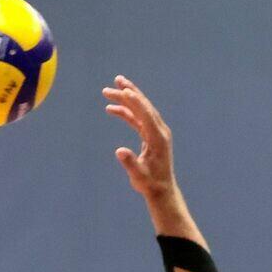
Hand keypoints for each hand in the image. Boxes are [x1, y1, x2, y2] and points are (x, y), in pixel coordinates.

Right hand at [102, 75, 176, 199]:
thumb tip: (119, 151)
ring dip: (126, 99)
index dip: (135, 102)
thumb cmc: (150, 184)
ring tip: (110, 90)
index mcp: (158, 138)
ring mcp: (156, 132)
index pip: (146, 115)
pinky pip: (137, 119)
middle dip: (129, 93)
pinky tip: (112, 108)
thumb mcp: (138, 176)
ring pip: (141, 110)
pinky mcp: (150, 135)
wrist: (161, 190)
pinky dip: (126, 112)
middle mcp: (159, 131)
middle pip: (144, 106)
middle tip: (116, 80)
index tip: (124, 90)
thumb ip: (130, 163)